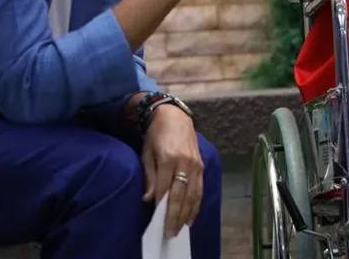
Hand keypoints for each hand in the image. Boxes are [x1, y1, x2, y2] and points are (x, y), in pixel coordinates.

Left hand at [141, 104, 202, 236]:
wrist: (174, 116)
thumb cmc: (156, 134)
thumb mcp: (147, 152)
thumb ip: (150, 176)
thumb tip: (149, 199)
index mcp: (169, 158)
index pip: (164, 188)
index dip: (160, 206)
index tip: (157, 222)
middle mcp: (184, 162)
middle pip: (181, 195)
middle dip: (175, 216)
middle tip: (170, 233)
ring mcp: (195, 164)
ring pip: (193, 195)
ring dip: (187, 214)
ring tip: (180, 228)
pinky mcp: (201, 165)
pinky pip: (200, 189)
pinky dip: (196, 205)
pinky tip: (191, 215)